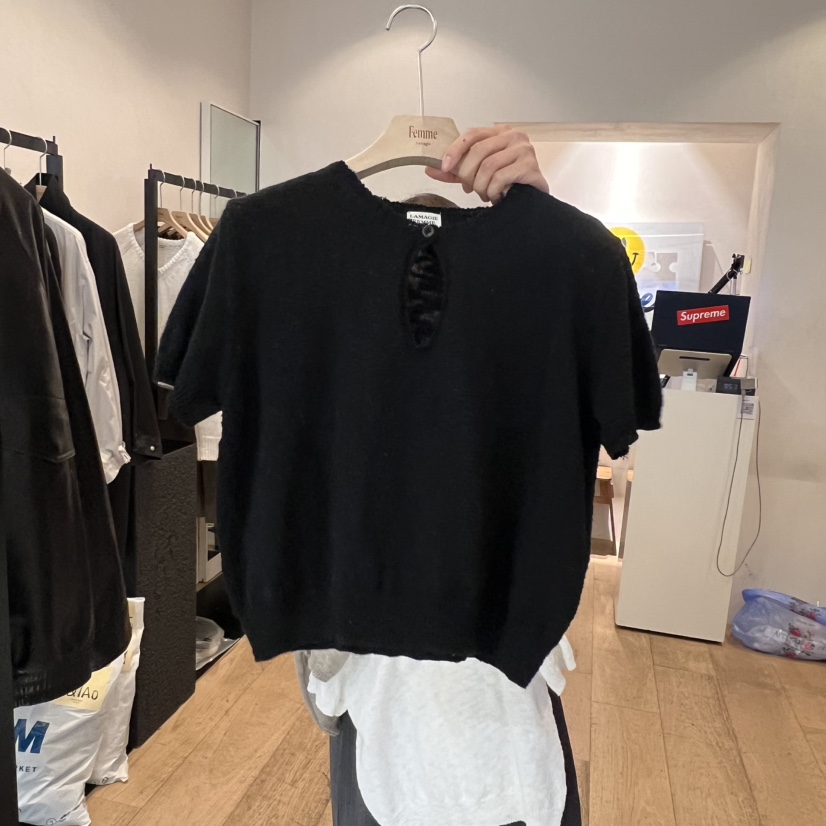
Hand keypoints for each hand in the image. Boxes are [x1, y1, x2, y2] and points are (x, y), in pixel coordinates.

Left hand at [425, 126, 549, 203]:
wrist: (532, 196)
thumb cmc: (507, 182)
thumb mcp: (478, 173)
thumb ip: (456, 170)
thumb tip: (430, 169)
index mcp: (499, 133)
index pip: (472, 135)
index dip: (455, 150)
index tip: (444, 166)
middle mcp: (513, 136)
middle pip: (479, 151)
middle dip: (468, 175)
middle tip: (470, 188)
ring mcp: (523, 150)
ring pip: (488, 167)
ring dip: (481, 186)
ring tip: (485, 194)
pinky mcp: (530, 166)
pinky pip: (501, 178)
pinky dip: (493, 191)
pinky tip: (497, 196)